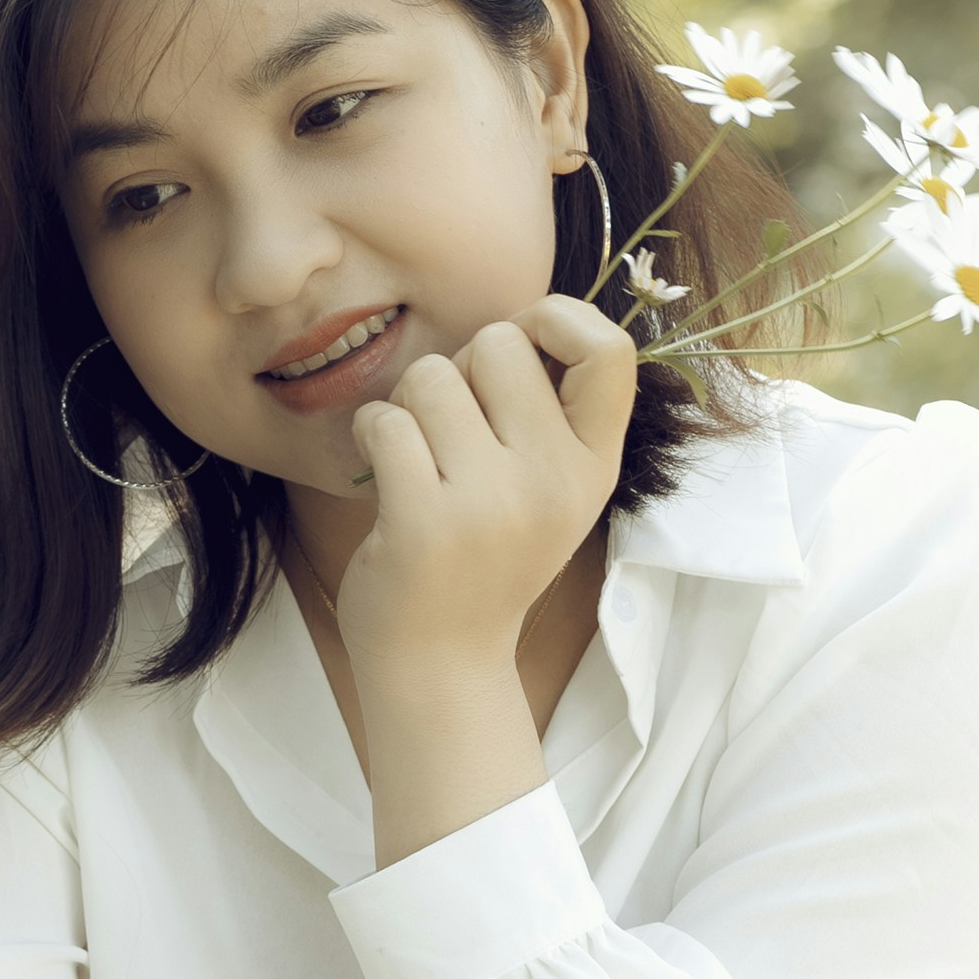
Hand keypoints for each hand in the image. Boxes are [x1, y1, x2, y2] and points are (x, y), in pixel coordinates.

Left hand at [339, 295, 635, 683]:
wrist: (441, 663)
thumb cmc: (484, 555)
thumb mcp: (549, 488)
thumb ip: (550, 408)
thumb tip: (524, 315)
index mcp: (592, 465)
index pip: (609, 349)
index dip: (558, 317)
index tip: (523, 344)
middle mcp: (553, 481)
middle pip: (498, 342)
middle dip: (460, 367)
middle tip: (451, 430)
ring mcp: (490, 504)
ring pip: (432, 374)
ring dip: (409, 402)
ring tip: (418, 457)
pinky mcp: (424, 523)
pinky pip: (385, 419)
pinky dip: (370, 433)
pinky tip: (384, 472)